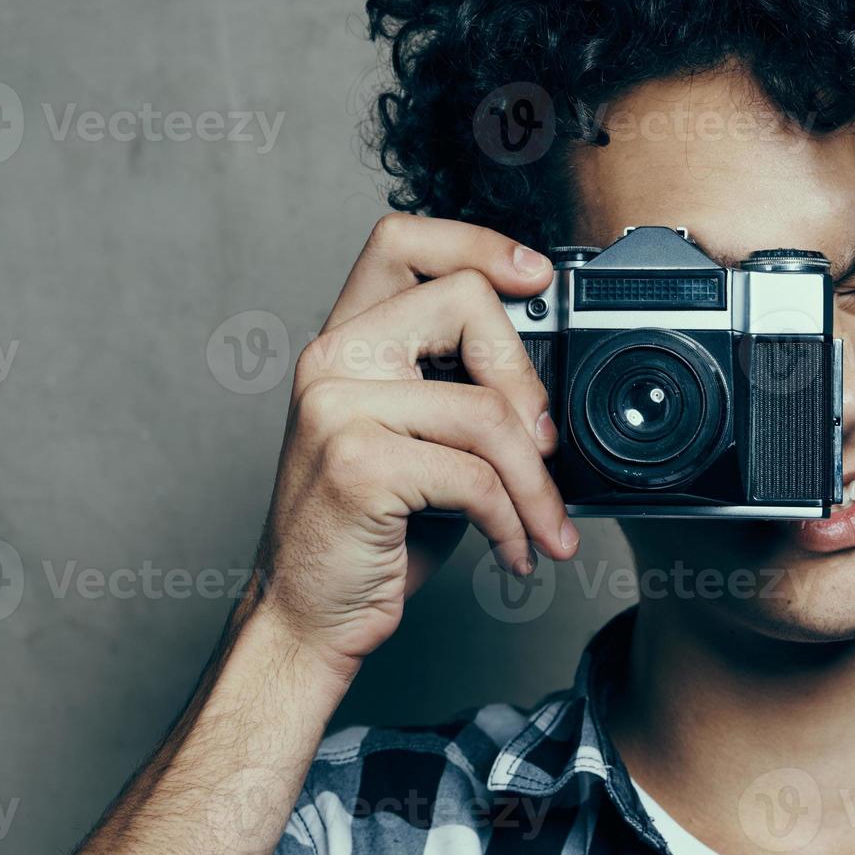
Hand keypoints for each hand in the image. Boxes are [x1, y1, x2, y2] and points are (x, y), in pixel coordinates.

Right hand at [253, 213, 579, 674]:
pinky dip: (512, 521)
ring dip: (535, 483)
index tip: (533, 276)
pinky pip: (474, 476)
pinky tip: (512, 550)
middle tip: (544, 445)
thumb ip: (460, 387)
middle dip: (526, 378)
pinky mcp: (357, 462)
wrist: (306, 614)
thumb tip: (548, 375)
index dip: (476, 243)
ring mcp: (337, 406)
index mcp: (345, 340)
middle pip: (463, 301)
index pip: (402, 240)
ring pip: (486, 409)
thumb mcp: (418, 440)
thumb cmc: (369, 530)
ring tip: (543, 524)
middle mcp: (331, 358)